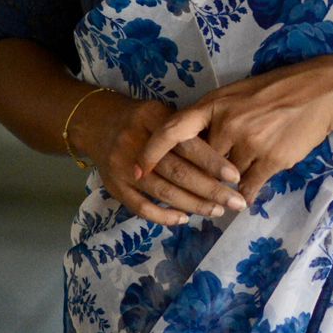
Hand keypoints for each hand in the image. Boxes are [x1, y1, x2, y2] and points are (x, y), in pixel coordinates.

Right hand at [74, 92, 247, 228]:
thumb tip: (224, 159)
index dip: (212, 161)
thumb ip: (185, 131)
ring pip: (163, 191)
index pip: (186, 143)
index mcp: (152, 117)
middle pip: (177, 171)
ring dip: (193, 204)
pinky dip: (164, 216)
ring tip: (217, 211)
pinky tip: (184, 219)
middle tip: (235, 201)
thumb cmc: (142, 120)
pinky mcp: (114, 186)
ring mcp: (122, 166)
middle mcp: (135, 141)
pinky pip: (141, 207)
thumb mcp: (161, 113)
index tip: (236, 176)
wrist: (96, 123)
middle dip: (210, 190)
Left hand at [138, 56, 332, 208]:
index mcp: (214, 105)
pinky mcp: (271, 159)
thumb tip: (188, 144)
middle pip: (198, 163)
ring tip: (219, 203)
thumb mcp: (236, 96)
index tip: (137, 169)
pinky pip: (249, 187)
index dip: (152, 151)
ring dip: (222, 191)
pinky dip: (245, 194)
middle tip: (185, 197)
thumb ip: (212, 118)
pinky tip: (244, 199)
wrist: (320, 91)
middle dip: (194, 182)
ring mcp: (250, 142)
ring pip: (224, 179)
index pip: (172, 130)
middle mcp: (227, 123)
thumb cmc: (274, 91)